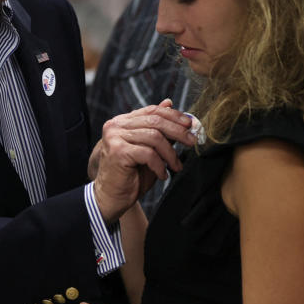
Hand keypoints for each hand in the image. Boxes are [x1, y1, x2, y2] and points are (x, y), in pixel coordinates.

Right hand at [92, 99, 194, 222]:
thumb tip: (170, 104)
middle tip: (191, 142)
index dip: (173, 115)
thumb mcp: (149, 149)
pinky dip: (160, 165)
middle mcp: (116, 126)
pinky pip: (148, 153)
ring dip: (170, 153)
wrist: (112, 198)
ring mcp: (115, 137)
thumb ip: (157, 129)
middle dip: (178, 131)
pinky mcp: (118, 151)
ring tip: (176, 166)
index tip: (189, 124)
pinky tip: (162, 174)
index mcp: (122, 122)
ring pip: (154, 137)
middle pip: (155, 121)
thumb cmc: (131, 175)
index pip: (152, 111)